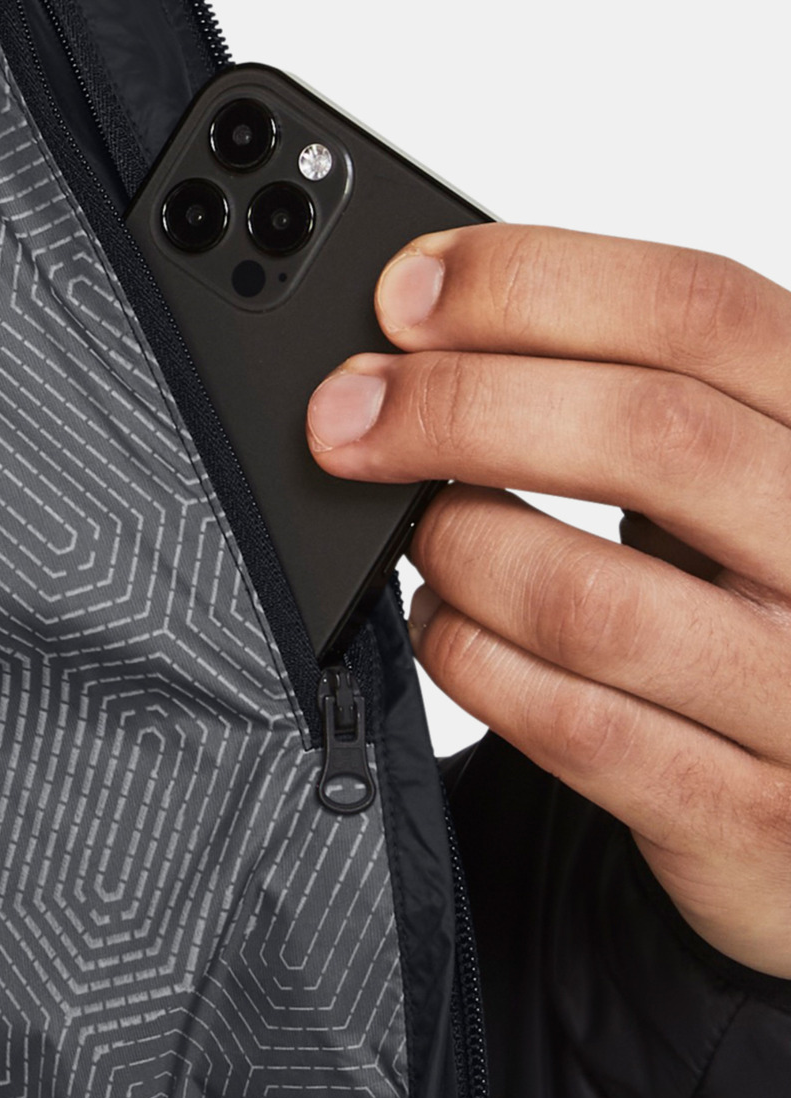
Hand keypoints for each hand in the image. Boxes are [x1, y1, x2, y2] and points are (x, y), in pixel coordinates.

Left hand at [305, 225, 790, 978]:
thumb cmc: (764, 599)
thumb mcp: (737, 474)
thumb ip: (633, 397)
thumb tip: (426, 327)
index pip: (697, 309)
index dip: (531, 284)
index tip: (406, 293)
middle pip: (645, 433)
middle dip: (458, 408)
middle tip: (348, 417)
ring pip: (590, 594)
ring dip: (461, 549)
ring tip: (423, 536)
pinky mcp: (748, 813)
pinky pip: (571, 725)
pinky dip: (472, 660)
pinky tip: (445, 626)